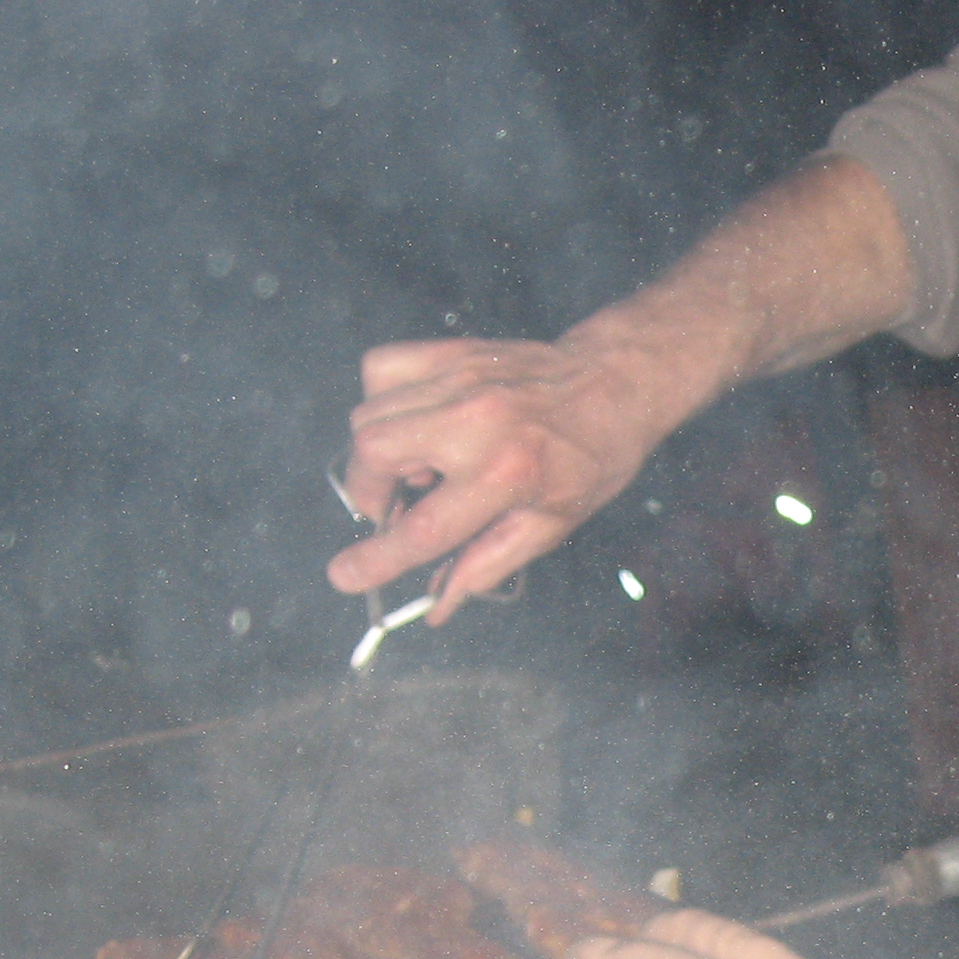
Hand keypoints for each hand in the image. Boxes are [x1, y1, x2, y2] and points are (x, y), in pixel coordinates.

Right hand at [326, 320, 707, 624]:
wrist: (615, 383)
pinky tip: (419, 423)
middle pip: (374, 455)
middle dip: (371, 491)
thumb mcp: (550, 525)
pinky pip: (379, 371)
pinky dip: (383, 402)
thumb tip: (436, 607)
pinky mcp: (450, 351)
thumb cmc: (590, 459)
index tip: (343, 576)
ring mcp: (459, 379)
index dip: (378, 559)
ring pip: (368, 415)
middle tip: (401, 505)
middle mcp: (477, 423)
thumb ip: (486, 565)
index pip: (424, 528)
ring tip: (425, 465)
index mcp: (508, 475)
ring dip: (379, 453)